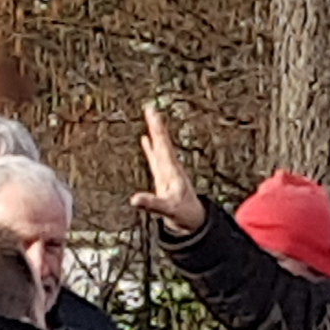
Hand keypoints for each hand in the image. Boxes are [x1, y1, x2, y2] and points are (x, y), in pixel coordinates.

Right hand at [133, 101, 202, 235]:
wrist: (194, 221)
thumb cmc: (184, 215)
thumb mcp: (167, 210)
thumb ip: (152, 204)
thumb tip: (134, 199)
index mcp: (172, 171)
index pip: (163, 146)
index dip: (157, 129)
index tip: (153, 113)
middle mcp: (170, 168)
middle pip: (162, 142)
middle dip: (156, 125)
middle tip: (150, 107)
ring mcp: (167, 171)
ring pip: (159, 147)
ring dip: (154, 132)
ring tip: (150, 116)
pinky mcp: (164, 177)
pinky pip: (155, 158)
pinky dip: (150, 147)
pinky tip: (146, 139)